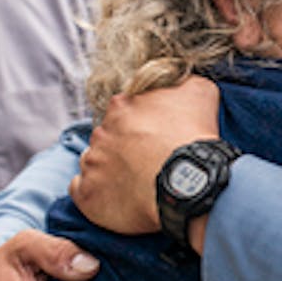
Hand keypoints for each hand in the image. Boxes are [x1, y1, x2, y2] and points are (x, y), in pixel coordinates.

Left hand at [71, 77, 221, 232]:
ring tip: (135, 183)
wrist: (187, 183)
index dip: (140, 126)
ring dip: (110, 169)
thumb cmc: (193, 138)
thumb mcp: (200, 92)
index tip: (154, 138)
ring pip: (94, 162)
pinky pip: (81, 189)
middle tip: (147, 162)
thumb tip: (180, 83)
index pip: (123, 111)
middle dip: (124, 147)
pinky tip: (115, 197)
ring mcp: (91, 162)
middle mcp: (100, 131)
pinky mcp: (87, 192)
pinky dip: (96, 192)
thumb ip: (183, 83)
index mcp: (121, 105)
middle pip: (107, 137)